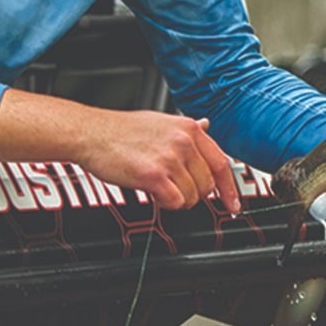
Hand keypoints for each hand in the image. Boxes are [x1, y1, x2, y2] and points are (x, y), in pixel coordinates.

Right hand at [0, 90, 241, 213]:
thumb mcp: (161, 121)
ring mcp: (169, 158)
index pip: (221, 163)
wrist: (91, 133)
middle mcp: (183, 141)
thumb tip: (207, 126)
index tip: (234, 204)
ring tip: (159, 188)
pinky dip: (166, 203)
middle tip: (174, 191)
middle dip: (194, 194)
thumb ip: (187, 129)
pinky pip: (175, 202)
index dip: (229, 188)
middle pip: (207, 185)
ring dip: (177, 199)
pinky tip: (153, 193)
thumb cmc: (121, 130)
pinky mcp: (153, 175)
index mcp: (188, 128)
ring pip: (192, 197)